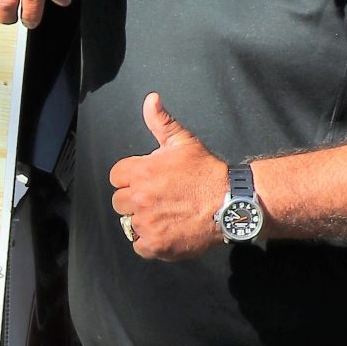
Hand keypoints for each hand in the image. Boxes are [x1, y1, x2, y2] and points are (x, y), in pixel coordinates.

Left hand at [109, 94, 224, 260]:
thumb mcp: (184, 141)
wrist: (230, 203)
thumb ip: (161, 121)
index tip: (147, 181)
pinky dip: (150, 243)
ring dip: (143, 221)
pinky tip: (166, 232)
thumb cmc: (206, 171)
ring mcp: (147, 223)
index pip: (116, 176)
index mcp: (141, 171)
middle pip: (119, 202)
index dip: (131, 178)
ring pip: (130, 224)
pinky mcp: (157, 245)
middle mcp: (139, 198)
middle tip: (157, 200)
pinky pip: (140, 246)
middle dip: (134, 200)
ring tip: (164, 215)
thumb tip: (150, 99)